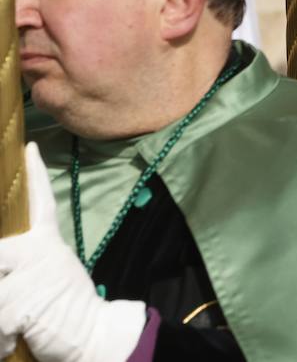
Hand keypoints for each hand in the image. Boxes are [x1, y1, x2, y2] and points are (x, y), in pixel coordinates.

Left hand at [0, 144, 145, 361]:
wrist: (95, 336)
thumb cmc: (67, 309)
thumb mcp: (50, 276)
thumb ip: (27, 261)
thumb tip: (7, 260)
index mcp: (47, 244)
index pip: (41, 202)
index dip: (35, 174)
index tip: (28, 147)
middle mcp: (40, 254)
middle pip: (0, 252)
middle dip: (3, 279)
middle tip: (12, 291)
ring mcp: (33, 278)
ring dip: (1, 314)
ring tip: (13, 327)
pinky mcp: (25, 305)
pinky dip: (2, 338)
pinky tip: (13, 340)